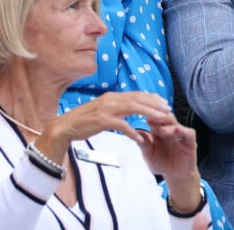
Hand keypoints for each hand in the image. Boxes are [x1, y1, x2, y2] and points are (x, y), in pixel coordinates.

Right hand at [37, 91, 171, 162]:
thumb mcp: (103, 109)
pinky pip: (121, 125)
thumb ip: (116, 107)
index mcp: (112, 96)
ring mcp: (106, 109)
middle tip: (168, 108)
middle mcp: (111, 99)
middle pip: (138, 98)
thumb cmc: (85, 120)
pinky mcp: (102, 121)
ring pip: (133, 108)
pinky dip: (132, 131)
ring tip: (161, 119)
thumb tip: (130, 107)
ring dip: (149, 113)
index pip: (136, 94)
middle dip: (154, 103)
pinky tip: (140, 138)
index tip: (163, 102)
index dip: (151, 97)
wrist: (65, 126)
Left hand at [141, 111, 201, 213]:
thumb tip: (135, 133)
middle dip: (158, 117)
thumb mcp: (150, 156)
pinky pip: (188, 133)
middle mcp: (169, 129)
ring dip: (168, 125)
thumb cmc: (162, 163)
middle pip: (165, 117)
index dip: (148, 116)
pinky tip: (177, 131)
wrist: (176, 176)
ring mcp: (180, 134)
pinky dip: (183, 131)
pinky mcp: (190, 141)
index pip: (154, 119)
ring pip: (175, 123)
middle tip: (151, 118)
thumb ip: (144, 145)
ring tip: (160, 130)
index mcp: (158, 130)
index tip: (141, 115)